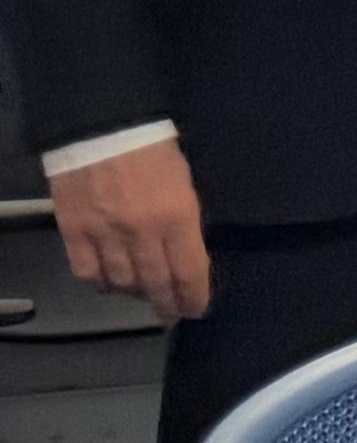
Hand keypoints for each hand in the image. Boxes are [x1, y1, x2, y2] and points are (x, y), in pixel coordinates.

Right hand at [51, 140, 209, 320]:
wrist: (104, 128)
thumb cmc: (154, 150)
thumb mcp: (186, 184)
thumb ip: (185, 222)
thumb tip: (186, 255)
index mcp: (177, 217)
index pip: (189, 272)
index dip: (193, 297)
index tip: (196, 308)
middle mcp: (142, 233)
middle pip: (155, 284)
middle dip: (166, 303)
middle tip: (171, 313)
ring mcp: (105, 235)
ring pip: (121, 283)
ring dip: (135, 295)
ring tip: (143, 298)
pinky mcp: (74, 232)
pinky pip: (87, 273)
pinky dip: (100, 284)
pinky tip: (110, 284)